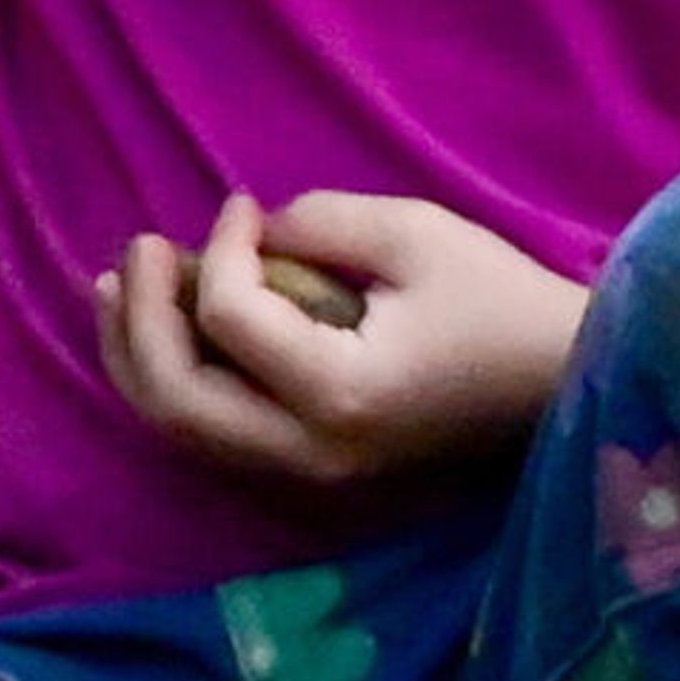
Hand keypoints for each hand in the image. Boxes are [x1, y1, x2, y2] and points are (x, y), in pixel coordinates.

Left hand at [95, 190, 586, 486]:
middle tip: (139, 250)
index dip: (218, 250)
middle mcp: (309, 452)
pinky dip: (174, 383)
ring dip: (137, 357)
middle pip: (175, 399)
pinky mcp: (311, 471)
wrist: (561, 382)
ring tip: (118, 288)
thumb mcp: (414, 234)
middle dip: (139, 319)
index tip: (241, 206)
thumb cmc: (500, 301)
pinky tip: (160, 331)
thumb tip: (247, 236)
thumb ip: (317, 224)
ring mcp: (307, 474)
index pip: (230, 320)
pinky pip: (213, 436)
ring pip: (182, 430)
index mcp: (338, 394)